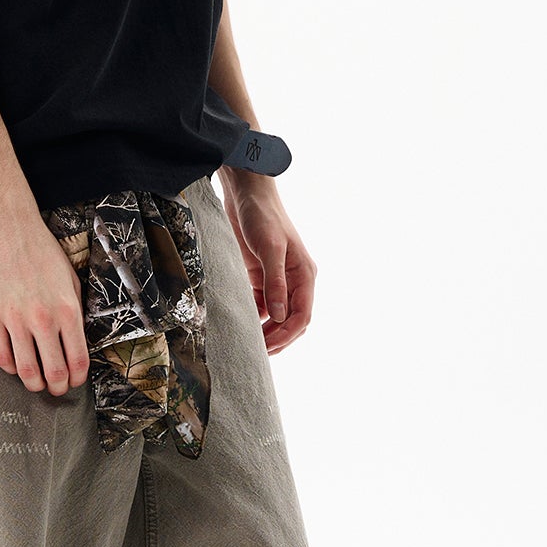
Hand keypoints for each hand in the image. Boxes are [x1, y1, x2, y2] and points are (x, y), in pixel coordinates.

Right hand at [0, 211, 91, 395]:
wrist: (9, 229)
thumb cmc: (42, 251)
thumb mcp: (71, 280)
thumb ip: (74, 312)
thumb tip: (76, 342)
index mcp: (67, 310)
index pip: (77, 360)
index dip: (78, 378)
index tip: (76, 381)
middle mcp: (42, 318)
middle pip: (54, 372)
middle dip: (58, 387)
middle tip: (57, 389)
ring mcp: (15, 319)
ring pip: (26, 370)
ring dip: (34, 383)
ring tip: (37, 382)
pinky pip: (1, 355)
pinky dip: (11, 368)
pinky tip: (16, 365)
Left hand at [223, 174, 315, 351]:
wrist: (246, 194)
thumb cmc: (262, 216)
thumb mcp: (270, 248)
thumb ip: (275, 282)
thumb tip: (281, 316)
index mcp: (304, 274)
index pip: (302, 315)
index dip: (288, 334)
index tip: (269, 347)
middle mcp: (294, 280)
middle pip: (292, 320)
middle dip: (278, 338)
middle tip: (257, 352)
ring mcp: (277, 279)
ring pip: (277, 316)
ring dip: (266, 331)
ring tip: (249, 344)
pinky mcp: (259, 276)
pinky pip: (261, 304)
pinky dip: (254, 317)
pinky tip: (241, 325)